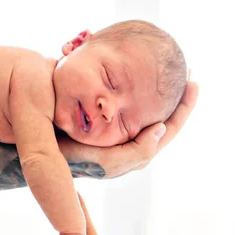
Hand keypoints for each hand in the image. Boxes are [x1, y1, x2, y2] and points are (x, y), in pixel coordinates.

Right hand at [58, 81, 198, 178]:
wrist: (40, 148)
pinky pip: (123, 105)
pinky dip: (134, 92)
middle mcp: (127, 144)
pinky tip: (132, 79)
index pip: (167, 130)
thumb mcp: (109, 161)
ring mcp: (113, 133)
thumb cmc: (74, 158)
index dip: (183, 108)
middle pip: (160, 119)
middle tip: (188, 74)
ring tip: (167, 74)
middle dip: (175, 99)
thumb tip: (163, 129)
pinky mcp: (98, 121)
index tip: (194, 82)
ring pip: (143, 112)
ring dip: (157, 94)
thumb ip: (139, 151)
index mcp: (133, 153)